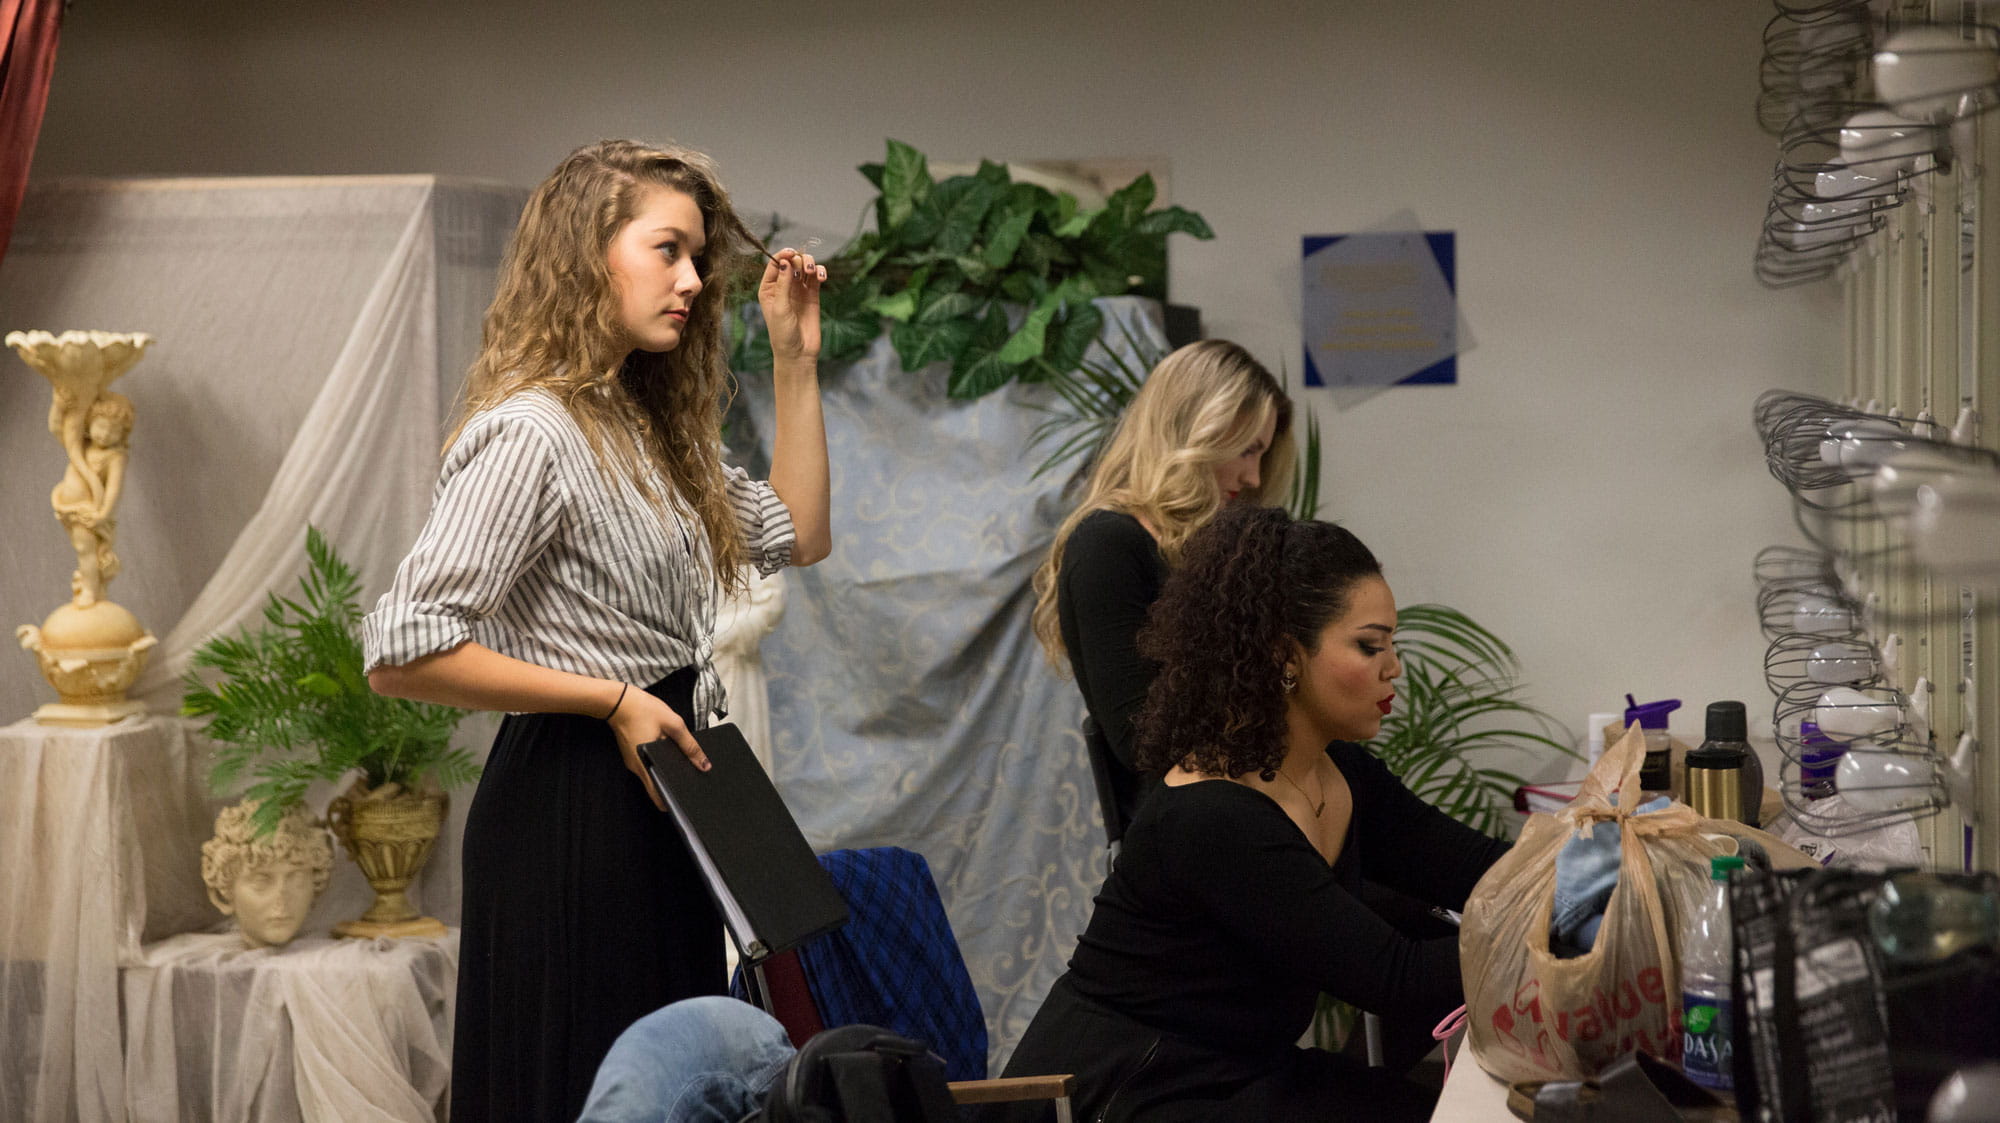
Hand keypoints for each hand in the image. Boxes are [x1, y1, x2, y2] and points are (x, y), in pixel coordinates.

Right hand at [606, 685, 710, 812]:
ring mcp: (633, 762)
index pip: (658, 793)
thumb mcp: (673, 724)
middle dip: (672, 787)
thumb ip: (689, 745)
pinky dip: (660, 764)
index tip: (686, 802)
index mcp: (645, 764)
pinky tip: (671, 756)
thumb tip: (704, 765)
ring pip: (653, 775)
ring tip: (685, 769)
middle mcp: (637, 768)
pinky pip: (648, 765)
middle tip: (691, 785)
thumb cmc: (643, 709)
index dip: (672, 800)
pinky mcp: (633, 754)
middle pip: (656, 786)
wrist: (618, 700)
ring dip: (667, 774)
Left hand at [758, 247, 824, 362]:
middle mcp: (783, 286)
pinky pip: (816, 277)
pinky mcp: (813, 295)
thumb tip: (785, 261)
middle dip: (799, 259)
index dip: (783, 255)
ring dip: (810, 263)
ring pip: (805, 266)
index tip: (791, 253)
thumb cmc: (782, 333)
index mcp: (768, 288)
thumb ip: (783, 283)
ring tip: (813, 272)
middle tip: (804, 268)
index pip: (774, 264)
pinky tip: (822, 277)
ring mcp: (798, 290)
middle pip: (792, 261)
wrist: (798, 353)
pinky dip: (820, 272)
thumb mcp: (780, 307)